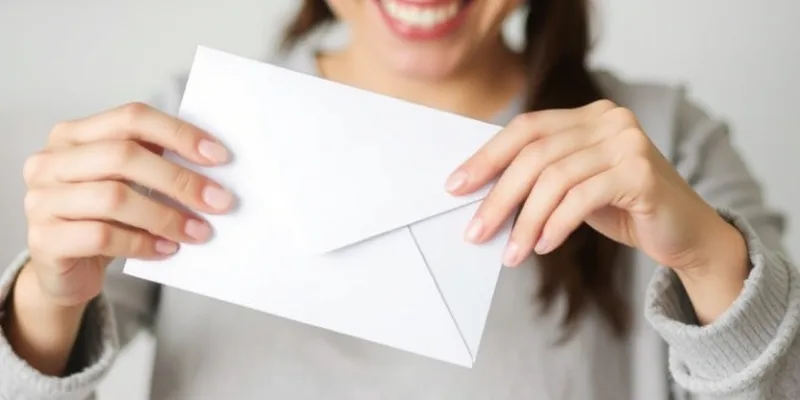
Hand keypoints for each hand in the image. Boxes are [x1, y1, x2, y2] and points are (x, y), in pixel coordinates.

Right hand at [22, 102, 234, 307]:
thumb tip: (212, 162)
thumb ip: (154, 163)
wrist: (65, 272)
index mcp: (73, 135)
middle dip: (179, 179)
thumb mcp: (126, 183)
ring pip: (114, 198)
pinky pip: (102, 236)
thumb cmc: (103, 219)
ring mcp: (41, 200)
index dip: (179, 133)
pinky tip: (167, 249)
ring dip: (167, 216)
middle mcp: (50, 161)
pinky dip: (143, 243)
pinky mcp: (43, 240)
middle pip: (123, 156)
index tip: (219, 156)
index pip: (131, 118)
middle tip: (219, 201)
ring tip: (199, 231)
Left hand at [446, 100, 742, 273]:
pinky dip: (555, 225)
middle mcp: (609, 120)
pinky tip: (543, 246)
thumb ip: (539, 179)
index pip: (526, 129)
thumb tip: (480, 195)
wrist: (686, 234)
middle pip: (534, 154)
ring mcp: (628, 143)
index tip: (456, 186)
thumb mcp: (574, 187)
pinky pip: (581, 198)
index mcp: (589, 116)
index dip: (487, 157)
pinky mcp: (642, 173)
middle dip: (498, 197)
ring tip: (511, 252)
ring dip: (525, 221)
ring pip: (554, 178)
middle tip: (476, 232)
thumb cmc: (623, 209)